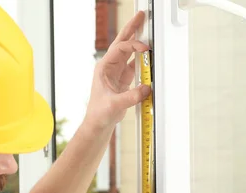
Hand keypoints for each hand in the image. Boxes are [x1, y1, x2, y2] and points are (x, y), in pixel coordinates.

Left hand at [84, 11, 151, 133]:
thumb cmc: (99, 113)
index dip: (133, 45)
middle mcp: (110, 67)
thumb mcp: (115, 104)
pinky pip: (134, 64)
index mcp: (104, 68)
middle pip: (122, 42)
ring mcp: (116, 72)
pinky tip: (147, 54)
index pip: (120, 49)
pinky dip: (141, 59)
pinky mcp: (123, 79)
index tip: (145, 48)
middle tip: (140, 16)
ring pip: (128, 52)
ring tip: (145, 29)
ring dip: (137, 41)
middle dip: (131, 28)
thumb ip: (131, 96)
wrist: (98, 123)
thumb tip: (146, 88)